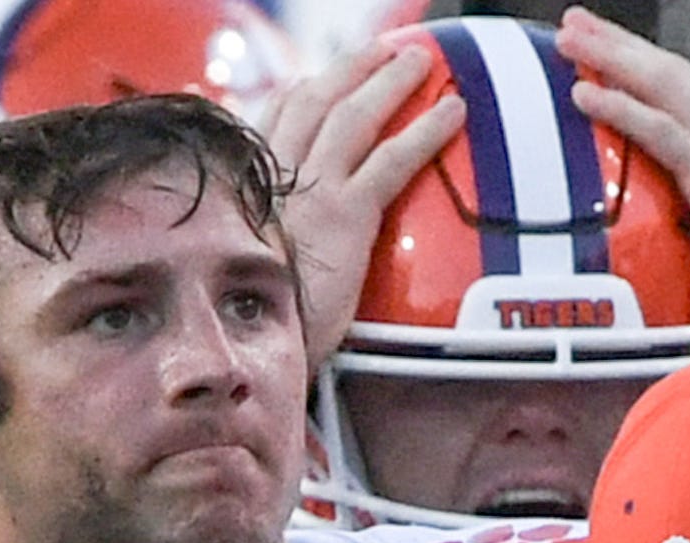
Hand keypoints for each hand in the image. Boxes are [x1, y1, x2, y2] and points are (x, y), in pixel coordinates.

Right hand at [260, 38, 462, 376]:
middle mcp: (274, 176)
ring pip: (354, 117)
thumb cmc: (244, 320)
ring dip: (390, 81)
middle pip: (314, 101)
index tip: (319, 78)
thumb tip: (253, 235)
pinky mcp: (346, 214)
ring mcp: (311, 190)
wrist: (243, 344)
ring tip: (421, 61)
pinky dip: (426, 130)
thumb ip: (246, 236)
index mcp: (247, 186)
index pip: (272, 119)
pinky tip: (455, 112)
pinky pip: (393, 160)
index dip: (301, 92)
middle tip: (383, 51)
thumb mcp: (234, 269)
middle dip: (350, 70)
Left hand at [556, 5, 689, 318]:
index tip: (608, 50)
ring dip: (611, 58)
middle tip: (575, 22)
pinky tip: (585, 92)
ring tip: (570, 37)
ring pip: (661, 85)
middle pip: (668, 73)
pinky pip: (660, 130)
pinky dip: (619, 107)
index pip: (684, 94)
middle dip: (620, 44)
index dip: (644, 68)